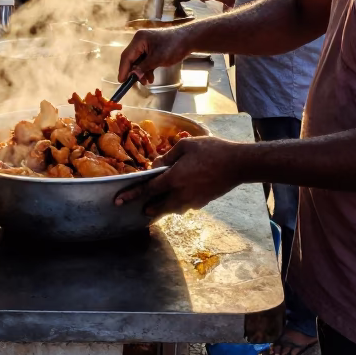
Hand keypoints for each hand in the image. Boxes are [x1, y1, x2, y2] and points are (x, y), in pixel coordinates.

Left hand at [114, 135, 246, 217]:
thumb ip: (167, 157)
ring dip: (163, 207)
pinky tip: (181, 196)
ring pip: (171, 208)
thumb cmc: (211, 150)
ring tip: (157, 205)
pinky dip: (178, 204)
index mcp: (174, 179)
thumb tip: (155, 166)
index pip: (147, 190)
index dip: (131, 195)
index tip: (118, 201)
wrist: (237, 164)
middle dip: (147, 206)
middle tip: (140, 208)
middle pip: (157, 205)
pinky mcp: (202, 203)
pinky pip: (185, 206)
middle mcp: (180, 194)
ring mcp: (192, 201)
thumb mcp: (186, 146)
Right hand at [118, 26, 191, 84]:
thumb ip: (143, 67)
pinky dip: (147, 69)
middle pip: (131, 59)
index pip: (126, 56)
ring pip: (138, 61)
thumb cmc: (173, 46)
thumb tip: (133, 75)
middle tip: (135, 83)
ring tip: (147, 82)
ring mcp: (146, 44)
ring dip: (141, 72)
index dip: (123, 69)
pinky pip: (145, 60)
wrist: (188, 40)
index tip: (121, 81)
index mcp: (139, 40)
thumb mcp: (157, 59)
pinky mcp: (152, 49)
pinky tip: (150, 78)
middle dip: (134, 72)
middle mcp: (140, 41)